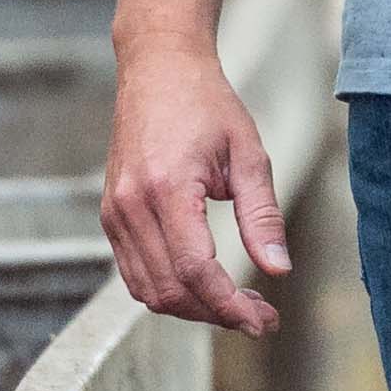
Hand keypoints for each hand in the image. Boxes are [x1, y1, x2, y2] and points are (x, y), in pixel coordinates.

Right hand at [101, 35, 291, 335]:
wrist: (158, 69)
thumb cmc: (208, 105)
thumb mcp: (249, 154)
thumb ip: (262, 215)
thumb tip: (279, 270)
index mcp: (166, 188)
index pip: (194, 270)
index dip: (229, 305)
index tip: (263, 321)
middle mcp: (130, 205)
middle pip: (170, 290)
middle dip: (217, 314)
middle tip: (261, 317)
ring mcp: (114, 212)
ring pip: (148, 290)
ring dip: (193, 309)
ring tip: (238, 305)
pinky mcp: (111, 215)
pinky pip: (135, 273)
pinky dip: (170, 291)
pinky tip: (206, 285)